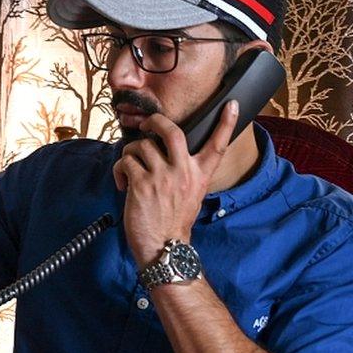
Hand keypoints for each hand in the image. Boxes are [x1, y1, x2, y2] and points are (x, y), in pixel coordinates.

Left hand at [112, 101, 238, 267]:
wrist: (164, 248)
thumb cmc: (173, 222)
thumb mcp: (191, 194)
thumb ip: (184, 172)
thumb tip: (162, 152)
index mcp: (199, 175)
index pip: (217, 144)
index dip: (226, 123)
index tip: (232, 104)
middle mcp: (183, 172)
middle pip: (171, 130)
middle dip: (154, 121)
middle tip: (145, 126)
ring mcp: (162, 177)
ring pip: (140, 146)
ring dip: (130, 155)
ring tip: (130, 170)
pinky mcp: (141, 184)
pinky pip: (125, 162)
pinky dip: (119, 170)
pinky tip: (122, 183)